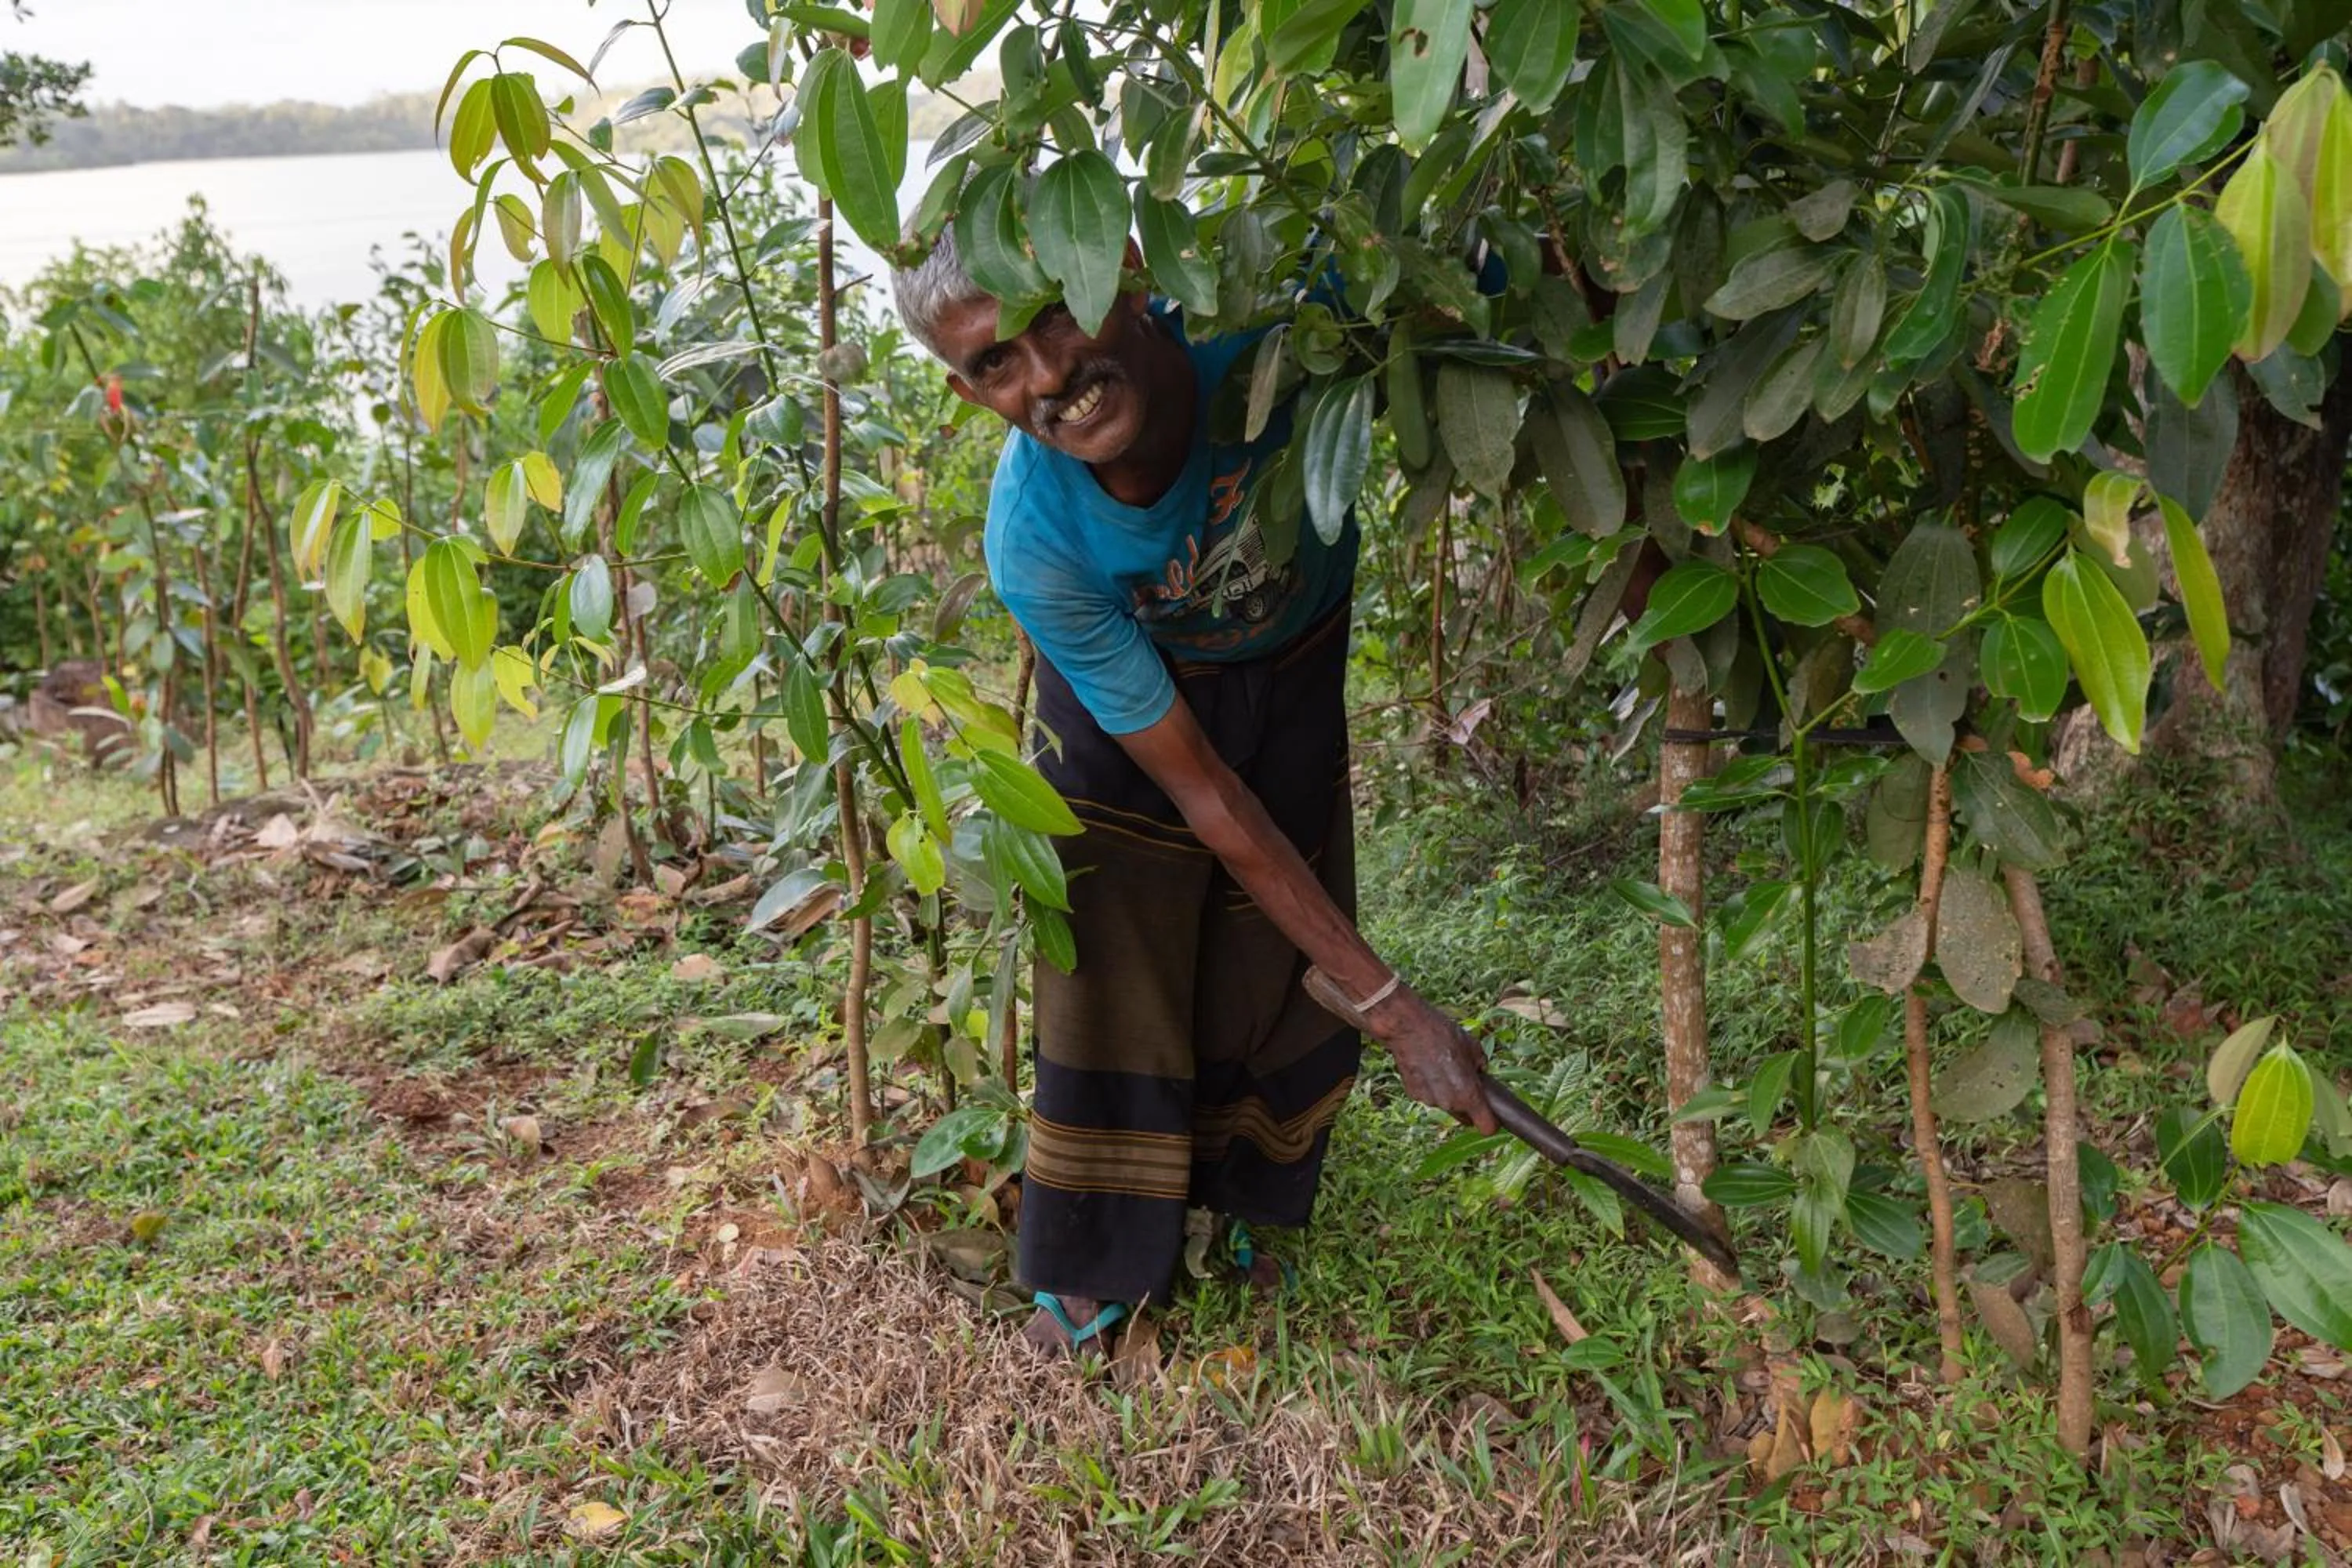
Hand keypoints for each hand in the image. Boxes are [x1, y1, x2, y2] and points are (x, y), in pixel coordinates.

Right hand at [1366, 987, 1497, 1133]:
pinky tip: (1428, 1067)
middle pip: (1465, 1116)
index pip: (1487, 1127)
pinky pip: (1430, 1096)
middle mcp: (1449, 1103)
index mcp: (1469, 1095)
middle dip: (1469, 1105)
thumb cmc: (1443, 1035)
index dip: (1491, 1121)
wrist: (1408, 1027)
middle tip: (1466, 1082)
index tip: (1491, 1112)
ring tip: (1443, 1068)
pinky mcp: (1414, 1094)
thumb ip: (1481, 1066)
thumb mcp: (1473, 1046)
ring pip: (1446, 1105)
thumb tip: (1480, 1072)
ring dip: (1448, 1094)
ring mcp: (1430, 1100)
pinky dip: (1432, 1087)